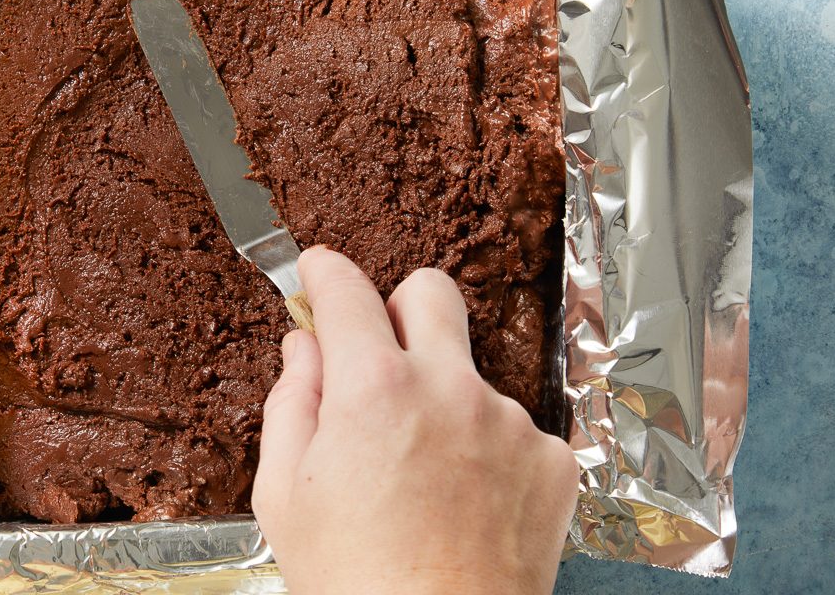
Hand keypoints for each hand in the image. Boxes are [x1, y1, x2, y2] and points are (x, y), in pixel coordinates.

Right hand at [253, 247, 576, 594]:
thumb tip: (305, 347)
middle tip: (378, 352)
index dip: (324, 272)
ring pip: (469, 371)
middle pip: (430, 291)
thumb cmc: (352, 581)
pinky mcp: (550, 461)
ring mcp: (508, 422)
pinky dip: (486, 449)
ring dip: (443, 396)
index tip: (317, 271)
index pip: (346, 291)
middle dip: (398, 305)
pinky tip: (466, 499)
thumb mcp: (284, 494)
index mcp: (373, 389)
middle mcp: (450, 388)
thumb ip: (292, 401)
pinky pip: (511, 426)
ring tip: (423, 473)